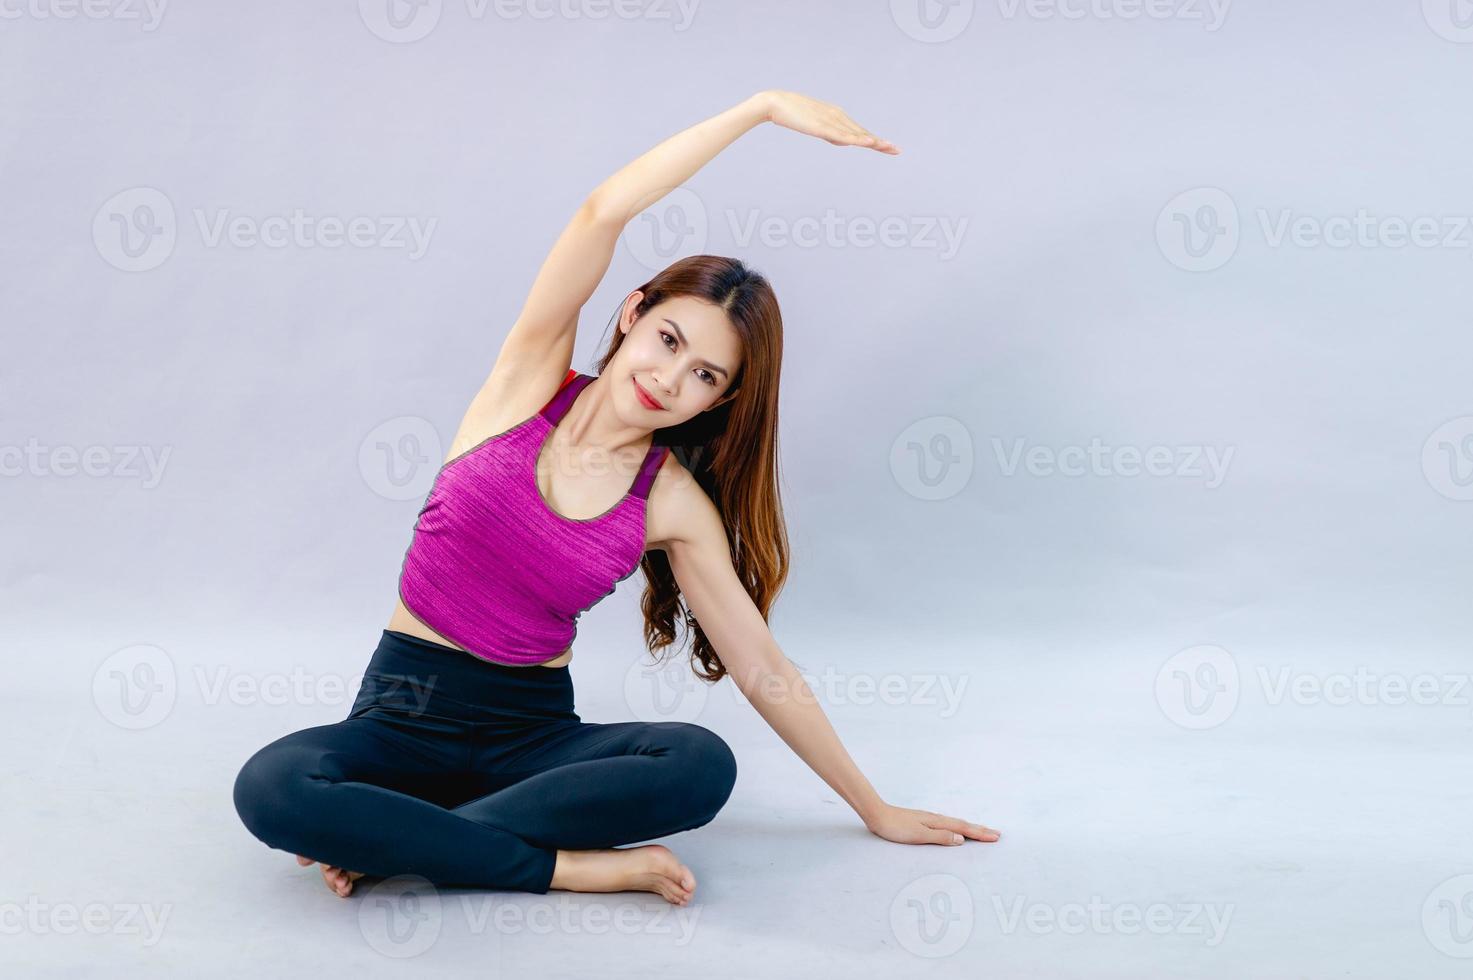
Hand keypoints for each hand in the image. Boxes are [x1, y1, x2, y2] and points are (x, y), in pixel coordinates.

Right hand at [758, 90, 900, 153]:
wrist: (775, 103)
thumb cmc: (792, 113)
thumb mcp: (816, 125)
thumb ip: (830, 132)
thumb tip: (843, 141)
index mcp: (836, 116)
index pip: (859, 131)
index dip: (875, 140)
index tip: (889, 147)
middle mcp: (838, 117)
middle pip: (862, 133)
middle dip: (880, 142)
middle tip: (897, 150)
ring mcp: (830, 120)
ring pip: (855, 134)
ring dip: (873, 141)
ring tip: (888, 148)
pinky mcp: (822, 126)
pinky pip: (842, 135)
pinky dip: (857, 139)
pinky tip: (868, 143)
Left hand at [864, 803, 1000, 845]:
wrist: (877, 814)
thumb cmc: (896, 827)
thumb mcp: (919, 835)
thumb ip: (940, 837)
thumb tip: (962, 838)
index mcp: (938, 822)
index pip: (964, 829)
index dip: (980, 834)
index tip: (996, 837)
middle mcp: (936, 819)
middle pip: (963, 824)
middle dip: (980, 830)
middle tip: (997, 834)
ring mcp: (930, 819)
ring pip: (956, 823)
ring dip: (971, 828)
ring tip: (982, 831)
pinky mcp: (923, 820)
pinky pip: (947, 824)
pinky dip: (958, 827)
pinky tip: (955, 829)